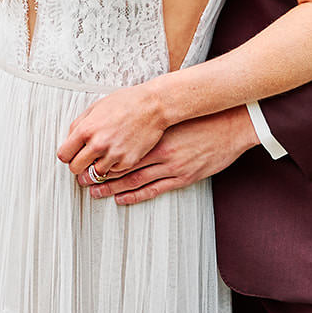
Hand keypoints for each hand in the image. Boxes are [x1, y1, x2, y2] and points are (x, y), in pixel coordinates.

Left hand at [57, 82, 166, 178]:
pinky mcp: (127, 162)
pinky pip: (113, 171)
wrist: (153, 105)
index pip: (64, 155)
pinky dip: (113, 165)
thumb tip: (70, 139)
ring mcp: (113, 155)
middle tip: (85, 159)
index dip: (68, 155)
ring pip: (94, 174)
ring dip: (96, 166)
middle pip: (76, 168)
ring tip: (102, 156)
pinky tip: (117, 152)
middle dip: (79, 165)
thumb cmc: (127, 102)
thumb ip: (80, 124)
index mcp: (87, 129)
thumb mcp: (97, 106)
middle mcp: (98, 144)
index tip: (72, 154)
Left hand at [78, 105, 259, 206]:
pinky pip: (154, 190)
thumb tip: (123, 119)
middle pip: (123, 166)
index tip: (85, 159)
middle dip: (100, 175)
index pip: (121, 147)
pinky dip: (135, 196)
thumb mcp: (172, 114)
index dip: (101, 155)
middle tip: (81, 181)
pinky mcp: (184, 177)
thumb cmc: (200, 116)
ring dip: (112, 188)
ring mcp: (172, 167)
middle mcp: (161, 152)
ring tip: (95, 192)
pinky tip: (121, 198)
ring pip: (135, 181)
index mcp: (155, 134)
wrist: (230, 125)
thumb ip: (148, 120)